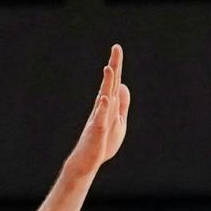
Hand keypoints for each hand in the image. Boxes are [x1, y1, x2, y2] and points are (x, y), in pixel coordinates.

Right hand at [66, 44, 131, 177]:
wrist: (87, 161)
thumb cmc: (102, 143)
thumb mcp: (118, 121)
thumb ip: (122, 104)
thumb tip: (123, 85)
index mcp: (108, 105)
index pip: (114, 82)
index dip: (116, 66)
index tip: (117, 48)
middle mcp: (102, 108)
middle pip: (109, 85)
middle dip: (114, 67)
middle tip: (116, 48)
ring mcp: (99, 119)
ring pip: (104, 98)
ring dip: (107, 83)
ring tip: (110, 68)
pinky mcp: (97, 132)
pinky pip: (100, 119)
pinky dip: (103, 109)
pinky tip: (106, 98)